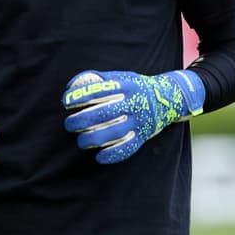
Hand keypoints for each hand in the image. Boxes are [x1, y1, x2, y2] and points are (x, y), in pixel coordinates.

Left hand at [62, 70, 205, 163]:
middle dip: (81, 120)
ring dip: (93, 139)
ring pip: (113, 133)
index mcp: (126, 86)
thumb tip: (71, 86)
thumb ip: (97, 80)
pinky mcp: (144, 136)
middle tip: (69, 125)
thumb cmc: (135, 87)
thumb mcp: (120, 77)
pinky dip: (112, 155)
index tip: (65, 102)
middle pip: (103, 113)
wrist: (168, 98)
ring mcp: (140, 121)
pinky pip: (127, 148)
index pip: (98, 90)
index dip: (79, 96)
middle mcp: (134, 103)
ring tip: (81, 141)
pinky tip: (98, 157)